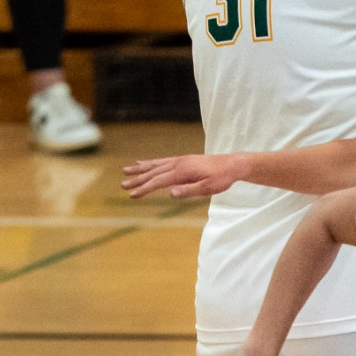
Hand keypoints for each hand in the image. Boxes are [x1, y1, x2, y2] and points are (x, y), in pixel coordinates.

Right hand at [121, 153, 245, 199]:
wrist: (232, 165)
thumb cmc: (221, 178)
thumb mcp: (207, 188)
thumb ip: (189, 191)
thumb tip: (171, 193)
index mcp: (182, 172)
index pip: (159, 182)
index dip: (144, 189)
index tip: (132, 195)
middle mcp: (178, 163)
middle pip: (153, 173)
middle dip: (137, 179)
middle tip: (122, 185)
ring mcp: (180, 160)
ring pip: (156, 165)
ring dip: (140, 169)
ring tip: (126, 170)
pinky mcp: (183, 160)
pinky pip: (162, 161)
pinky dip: (151, 163)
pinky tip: (144, 163)